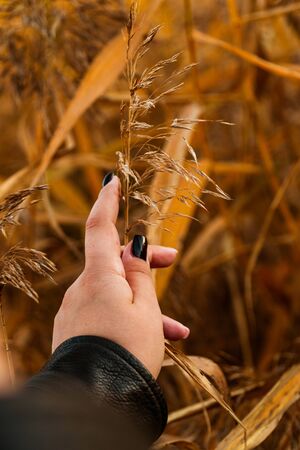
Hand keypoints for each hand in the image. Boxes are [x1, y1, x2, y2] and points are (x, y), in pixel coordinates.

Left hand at [52, 175, 188, 377]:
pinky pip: (107, 315)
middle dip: (144, 262)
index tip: (111, 180)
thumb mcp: (145, 307)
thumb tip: (133, 244)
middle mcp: (82, 288)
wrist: (97, 398)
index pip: (100, 227)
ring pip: (116, 294)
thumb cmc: (128, 349)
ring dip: (145, 304)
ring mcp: (77, 311)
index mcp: (98, 276)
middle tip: (172, 260)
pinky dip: (130, 320)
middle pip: (114, 262)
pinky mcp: (77, 331)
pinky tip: (157, 340)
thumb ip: (140, 273)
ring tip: (177, 329)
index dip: (107, 201)